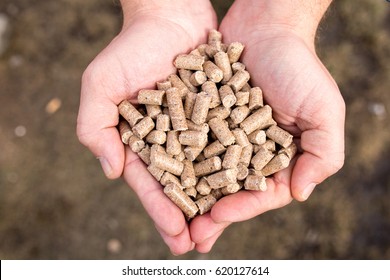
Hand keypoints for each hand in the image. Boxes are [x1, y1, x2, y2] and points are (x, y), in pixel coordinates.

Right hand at [77, 0, 216, 254]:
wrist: (170, 16)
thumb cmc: (131, 49)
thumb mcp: (100, 85)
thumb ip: (94, 129)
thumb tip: (111, 171)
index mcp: (142, 142)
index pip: (151, 183)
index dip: (162, 210)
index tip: (176, 236)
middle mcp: (171, 141)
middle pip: (182, 185)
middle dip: (190, 216)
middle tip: (200, 245)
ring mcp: (198, 130)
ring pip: (208, 171)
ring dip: (215, 199)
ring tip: (225, 226)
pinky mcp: (221, 115)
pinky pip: (230, 143)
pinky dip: (237, 164)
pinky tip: (247, 185)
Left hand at [190, 0, 344, 251]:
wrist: (266, 27)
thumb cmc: (298, 67)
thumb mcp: (324, 110)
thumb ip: (322, 155)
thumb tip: (300, 195)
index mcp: (280, 157)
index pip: (260, 194)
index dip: (240, 209)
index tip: (216, 219)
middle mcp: (251, 152)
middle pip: (229, 190)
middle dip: (210, 214)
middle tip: (188, 237)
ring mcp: (226, 137)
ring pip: (205, 173)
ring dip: (190, 196)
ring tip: (170, 217)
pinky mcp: (205, 119)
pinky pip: (190, 145)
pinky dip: (178, 162)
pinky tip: (161, 177)